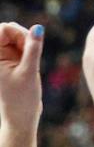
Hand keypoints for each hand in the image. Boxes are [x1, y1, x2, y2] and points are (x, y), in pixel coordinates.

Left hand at [0, 23, 43, 146]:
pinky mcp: (12, 62)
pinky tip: (32, 64)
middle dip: (23, 37)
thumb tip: (38, 27)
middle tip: (32, 54)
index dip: (17, 32)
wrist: (21, 118)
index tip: (29, 45)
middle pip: (9, 31)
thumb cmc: (21, 98)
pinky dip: (29, 50)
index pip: (2, 29)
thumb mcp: (29, 71)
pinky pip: (21, 46)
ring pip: (16, 38)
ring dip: (27, 45)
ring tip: (31, 62)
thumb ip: (34, 48)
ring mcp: (4, 58)